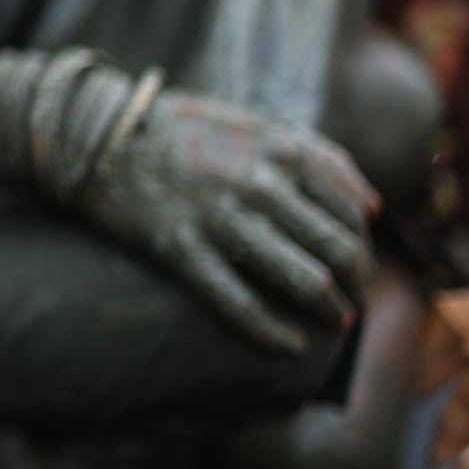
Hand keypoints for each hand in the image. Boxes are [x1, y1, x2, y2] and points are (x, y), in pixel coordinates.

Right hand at [75, 87, 376, 353]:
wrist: (96, 136)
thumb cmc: (177, 129)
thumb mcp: (248, 122)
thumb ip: (310, 153)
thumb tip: (371, 205)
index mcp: (275, 148)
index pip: (347, 206)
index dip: (363, 242)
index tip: (360, 263)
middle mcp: (255, 183)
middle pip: (335, 247)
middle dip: (356, 281)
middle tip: (354, 299)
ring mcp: (218, 217)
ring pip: (301, 277)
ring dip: (329, 307)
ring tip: (334, 320)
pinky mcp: (180, 248)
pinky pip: (238, 302)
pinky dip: (272, 332)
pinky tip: (288, 346)